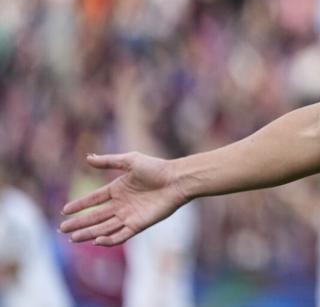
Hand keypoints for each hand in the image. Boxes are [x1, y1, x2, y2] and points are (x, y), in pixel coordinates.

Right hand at [59, 152, 188, 245]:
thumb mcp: (130, 160)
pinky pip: (121, 235)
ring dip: (88, 233)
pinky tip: (96, 240)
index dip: (79, 205)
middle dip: (79, 223)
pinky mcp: (139, 224)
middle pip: (95, 216)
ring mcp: (129, 215)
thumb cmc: (156, 168)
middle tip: (62, 229)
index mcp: (118, 189)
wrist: (177, 179)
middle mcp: (121, 204)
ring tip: (73, 238)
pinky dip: (109, 240)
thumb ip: (108, 161)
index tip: (64, 211)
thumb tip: (87, 157)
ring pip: (104, 227)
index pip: (93, 199)